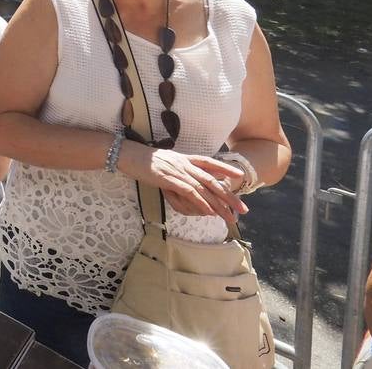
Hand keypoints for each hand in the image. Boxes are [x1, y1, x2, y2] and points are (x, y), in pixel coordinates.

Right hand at [123, 145, 247, 222]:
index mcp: (184, 158)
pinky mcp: (169, 179)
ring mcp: (178, 171)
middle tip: (243, 209)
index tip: (240, 176)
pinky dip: (201, 202)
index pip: (210, 162)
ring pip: (204, 189)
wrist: (128, 154)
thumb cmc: (144, 160)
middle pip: (213, 181)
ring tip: (229, 217)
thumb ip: (178, 168)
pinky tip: (209, 212)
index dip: (226, 169)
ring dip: (219, 205)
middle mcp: (185, 164)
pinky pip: (189, 192)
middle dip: (229, 196)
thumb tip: (187, 178)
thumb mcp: (166, 162)